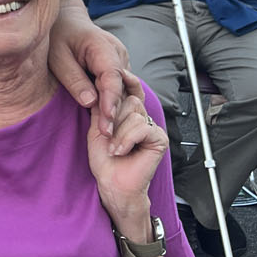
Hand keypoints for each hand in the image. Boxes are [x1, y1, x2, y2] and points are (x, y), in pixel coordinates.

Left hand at [48, 7, 137, 134]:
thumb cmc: (58, 36)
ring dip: (118, 111)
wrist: (66, 21)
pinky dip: (115, 104)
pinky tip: (107, 122)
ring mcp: (121, 61)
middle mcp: (119, 54)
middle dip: (117, 113)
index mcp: (104, 47)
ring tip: (110, 135)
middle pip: (123, 87)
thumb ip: (73, 78)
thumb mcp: (57, 57)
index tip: (107, 123)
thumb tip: (90, 103)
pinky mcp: (119, 68)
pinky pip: (121, 88)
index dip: (111, 102)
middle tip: (107, 138)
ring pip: (125, 89)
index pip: (113, 78)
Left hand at [88, 90, 167, 217]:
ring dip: (118, 133)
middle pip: (129, 100)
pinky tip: (122, 151)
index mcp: (127, 113)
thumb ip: (101, 107)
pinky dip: (127, 139)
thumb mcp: (97, 128)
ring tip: (114, 149)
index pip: (129, 91)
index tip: (117, 73)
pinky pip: (142, 127)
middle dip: (113, 118)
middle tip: (106, 136)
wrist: (113, 183)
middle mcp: (141, 118)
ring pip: (134, 114)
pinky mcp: (159, 138)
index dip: (125, 81)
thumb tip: (99, 84)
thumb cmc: (104, 160)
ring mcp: (152, 127)